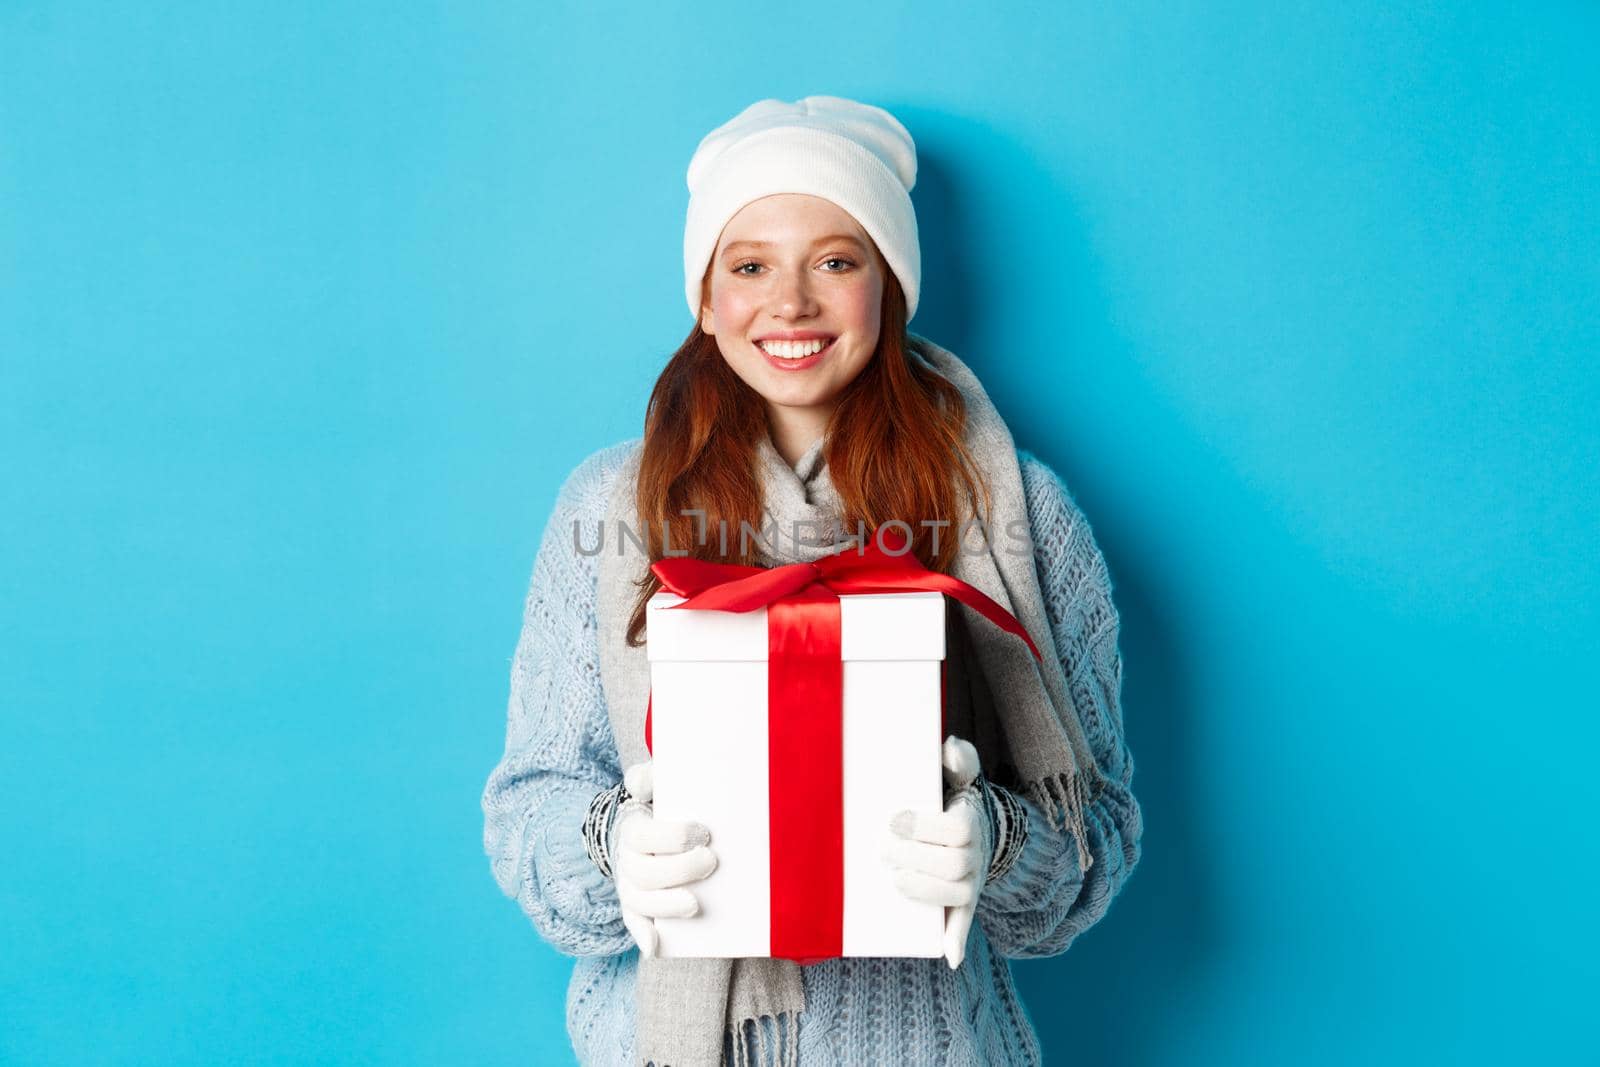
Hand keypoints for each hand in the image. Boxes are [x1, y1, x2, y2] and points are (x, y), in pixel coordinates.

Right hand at [612, 760, 717, 958]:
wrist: (643, 826)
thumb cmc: (660, 804)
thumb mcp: (655, 783)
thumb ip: (650, 775)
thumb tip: (642, 783)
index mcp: (632, 828)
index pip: (642, 836)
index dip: (671, 837)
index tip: (703, 833)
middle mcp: (626, 859)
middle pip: (643, 872)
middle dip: (679, 870)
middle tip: (711, 862)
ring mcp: (630, 886)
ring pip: (639, 901)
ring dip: (665, 906)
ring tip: (696, 904)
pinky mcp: (637, 906)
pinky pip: (635, 924)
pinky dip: (643, 937)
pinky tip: (656, 948)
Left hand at [883, 735, 992, 968]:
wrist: (982, 833)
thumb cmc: (957, 802)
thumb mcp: (961, 778)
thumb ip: (959, 760)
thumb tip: (951, 746)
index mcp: (971, 823)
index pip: (956, 830)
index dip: (924, 827)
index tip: (894, 821)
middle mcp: (976, 856)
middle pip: (952, 864)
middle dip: (914, 858)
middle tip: (882, 849)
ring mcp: (972, 882)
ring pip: (954, 894)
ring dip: (923, 891)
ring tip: (893, 878)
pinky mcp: (965, 903)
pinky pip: (964, 923)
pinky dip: (957, 941)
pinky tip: (948, 956)